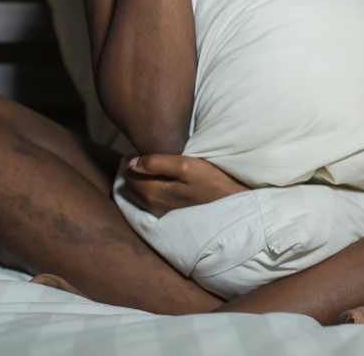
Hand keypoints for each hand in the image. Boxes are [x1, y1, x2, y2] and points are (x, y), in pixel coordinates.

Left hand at [121, 154, 247, 217]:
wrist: (236, 204)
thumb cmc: (213, 181)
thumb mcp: (186, 165)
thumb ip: (157, 163)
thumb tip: (131, 162)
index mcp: (153, 194)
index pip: (128, 176)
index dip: (131, 160)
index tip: (141, 149)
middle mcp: (153, 207)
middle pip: (130, 187)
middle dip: (132, 171)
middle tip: (145, 155)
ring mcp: (162, 213)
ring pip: (139, 195)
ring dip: (141, 180)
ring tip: (152, 165)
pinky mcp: (171, 215)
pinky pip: (150, 201)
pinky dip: (149, 189)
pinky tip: (162, 180)